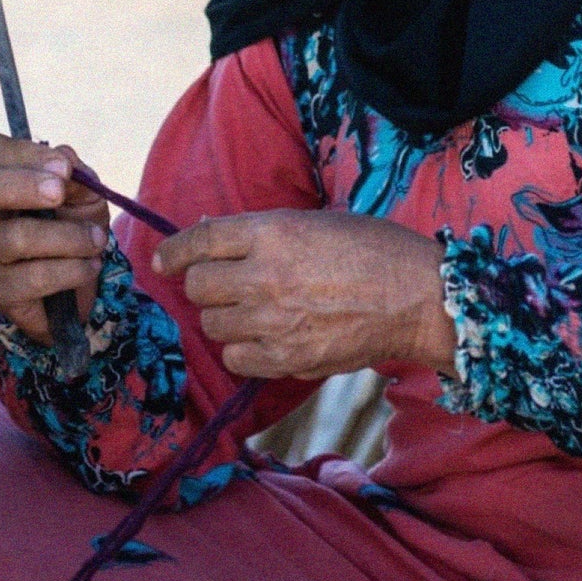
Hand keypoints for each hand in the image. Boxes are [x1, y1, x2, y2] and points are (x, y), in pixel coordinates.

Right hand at [0, 134, 108, 344]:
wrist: (68, 281)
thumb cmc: (66, 220)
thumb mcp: (80, 193)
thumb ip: (76, 175)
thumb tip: (66, 163)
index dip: (26, 154)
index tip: (65, 167)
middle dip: (22, 187)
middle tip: (59, 192)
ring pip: (16, 238)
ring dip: (70, 237)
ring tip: (96, 240)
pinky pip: (34, 278)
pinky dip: (73, 270)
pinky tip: (89, 265)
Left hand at [153, 209, 454, 380]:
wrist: (418, 298)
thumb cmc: (371, 249)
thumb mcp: (312, 221)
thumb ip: (260, 231)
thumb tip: (210, 233)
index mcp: (271, 232)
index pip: (200, 241)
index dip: (174, 251)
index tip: (163, 260)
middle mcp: (264, 275)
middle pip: (199, 287)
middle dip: (206, 285)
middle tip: (225, 284)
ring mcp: (273, 321)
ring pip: (213, 324)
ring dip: (224, 317)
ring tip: (253, 310)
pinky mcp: (287, 359)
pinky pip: (236, 359)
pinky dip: (242, 350)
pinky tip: (265, 338)